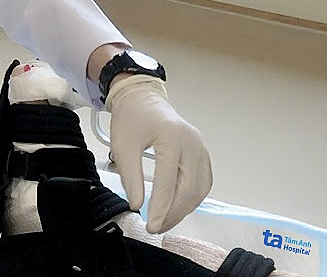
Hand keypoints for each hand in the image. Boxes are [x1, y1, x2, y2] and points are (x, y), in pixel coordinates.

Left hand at [106, 75, 211, 232]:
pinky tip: (177, 208)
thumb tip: (137, 205)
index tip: (150, 224)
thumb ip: (131, 177)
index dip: (160, 207)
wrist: (143, 99)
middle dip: (173, 213)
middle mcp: (192, 143)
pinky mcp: (202, 154)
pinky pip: (203, 183)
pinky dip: (191, 199)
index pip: (169, 181)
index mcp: (172, 137)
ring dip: (184, 210)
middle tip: (156, 228)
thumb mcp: (123, 146)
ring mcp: (201, 148)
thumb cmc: (132, 119)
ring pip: (199, 189)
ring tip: (164, 222)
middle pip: (188, 188)